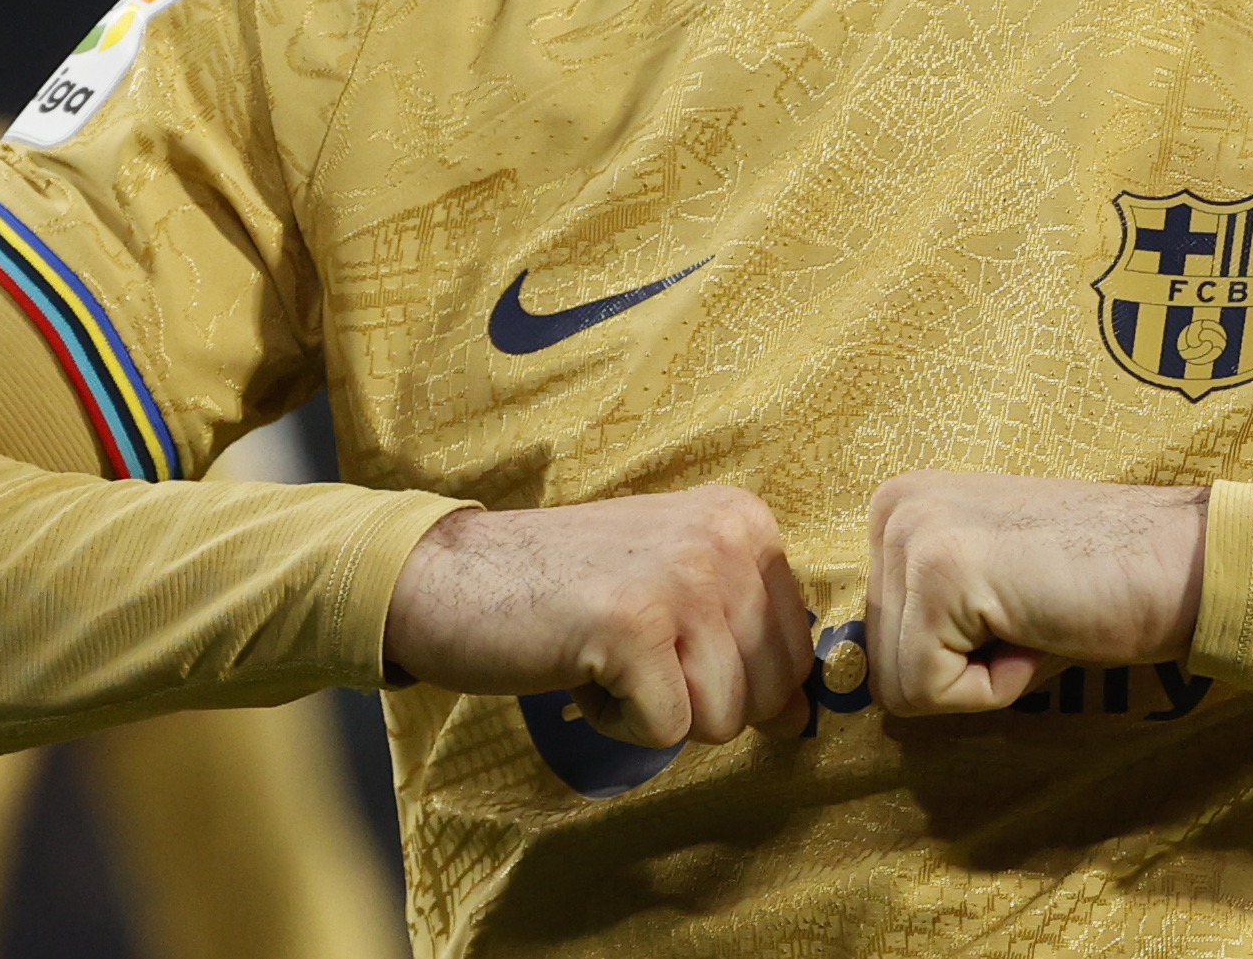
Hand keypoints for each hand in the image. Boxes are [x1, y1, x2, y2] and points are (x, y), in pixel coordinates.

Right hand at [381, 488, 813, 747]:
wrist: (451, 576)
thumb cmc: (567, 591)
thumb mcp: (676, 590)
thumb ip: (746, 641)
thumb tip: (801, 721)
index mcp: (745, 520)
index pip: (798, 652)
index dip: (732, 678)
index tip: (664, 638)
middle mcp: (725, 536)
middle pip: (768, 692)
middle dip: (697, 700)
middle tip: (629, 651)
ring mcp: (680, 576)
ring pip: (723, 718)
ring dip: (655, 711)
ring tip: (605, 655)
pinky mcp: (632, 626)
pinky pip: (668, 731)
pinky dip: (617, 723)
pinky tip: (580, 669)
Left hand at [864, 472, 1206, 714]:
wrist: (1183, 564)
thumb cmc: (1096, 586)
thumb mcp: (984, 586)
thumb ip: (927, 611)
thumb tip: (862, 680)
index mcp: (898, 506)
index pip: (878, 639)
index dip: (955, 656)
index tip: (1016, 611)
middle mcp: (892, 508)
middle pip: (880, 664)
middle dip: (963, 669)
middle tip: (1033, 617)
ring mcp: (912, 533)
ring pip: (899, 684)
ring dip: (980, 680)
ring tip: (1036, 619)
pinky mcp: (939, 573)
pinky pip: (930, 690)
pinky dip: (995, 689)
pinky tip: (1039, 630)